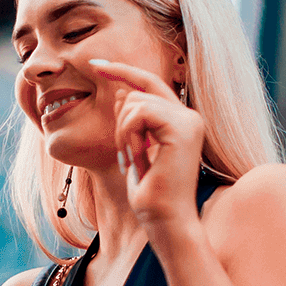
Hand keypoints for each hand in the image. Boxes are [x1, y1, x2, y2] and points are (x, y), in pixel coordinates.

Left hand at [90, 58, 205, 236]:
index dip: (122, 70)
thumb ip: (131, 121)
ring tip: (131, 162)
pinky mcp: (182, 128)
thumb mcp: (133, 150)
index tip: (95, 64)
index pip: (150, 83)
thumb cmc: (150, 194)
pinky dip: (128, 136)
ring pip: (136, 102)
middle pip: (141, 88)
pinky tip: (136, 160)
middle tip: (123, 156)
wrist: (165, 221)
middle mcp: (190, 117)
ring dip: (122, 134)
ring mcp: (189, 121)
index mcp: (182, 121)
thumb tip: (122, 90)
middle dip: (120, 119)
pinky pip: (139, 114)